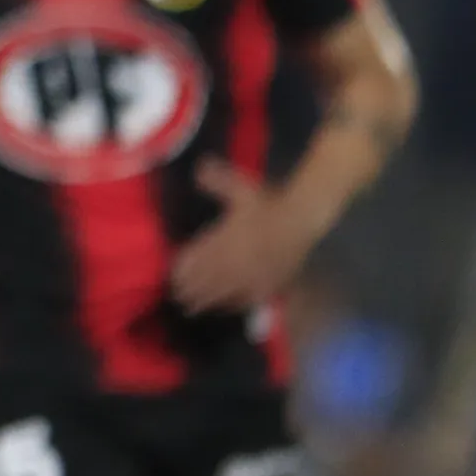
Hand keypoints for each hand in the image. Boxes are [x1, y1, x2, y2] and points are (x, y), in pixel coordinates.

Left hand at [168, 156, 324, 314]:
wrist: (302, 218)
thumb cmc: (270, 202)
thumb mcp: (242, 187)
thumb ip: (218, 179)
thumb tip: (198, 166)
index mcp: (224, 240)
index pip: (197, 259)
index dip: (183, 269)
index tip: (173, 275)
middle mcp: (234, 261)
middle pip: (206, 280)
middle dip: (190, 289)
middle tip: (177, 296)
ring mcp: (250, 276)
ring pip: (222, 293)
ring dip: (205, 301)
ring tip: (191, 308)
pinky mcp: (266, 285)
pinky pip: (245, 300)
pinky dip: (230, 305)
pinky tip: (222, 308)